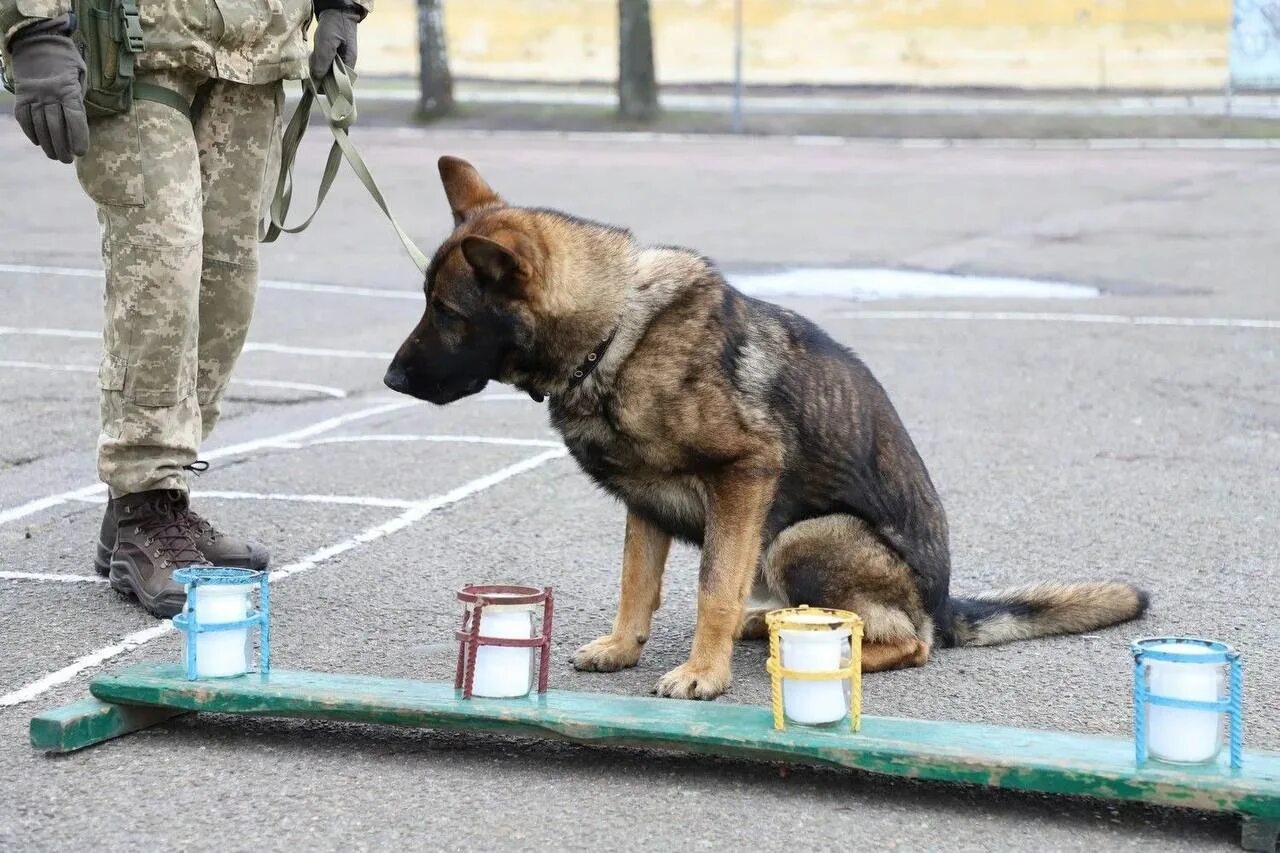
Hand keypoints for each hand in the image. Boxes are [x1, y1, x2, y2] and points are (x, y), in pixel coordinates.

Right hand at [9, 16, 87, 162]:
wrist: (37, 41)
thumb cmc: (65, 61)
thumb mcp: (80, 75)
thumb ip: (78, 98)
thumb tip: (79, 122)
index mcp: (67, 89)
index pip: (74, 118)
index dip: (78, 137)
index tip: (81, 153)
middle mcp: (49, 94)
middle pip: (56, 126)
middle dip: (62, 147)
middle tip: (67, 160)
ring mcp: (33, 95)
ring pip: (39, 125)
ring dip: (47, 144)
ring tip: (54, 156)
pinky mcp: (20, 95)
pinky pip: (23, 117)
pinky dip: (30, 132)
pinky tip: (38, 142)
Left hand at [309, 5, 361, 80]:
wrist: (337, 11)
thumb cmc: (335, 26)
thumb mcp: (327, 42)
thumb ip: (323, 61)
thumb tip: (317, 79)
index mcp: (349, 64)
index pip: (340, 85)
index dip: (328, 87)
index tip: (317, 84)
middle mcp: (346, 65)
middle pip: (332, 80)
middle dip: (320, 75)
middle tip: (313, 65)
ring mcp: (339, 61)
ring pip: (326, 72)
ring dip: (317, 68)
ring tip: (314, 57)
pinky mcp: (333, 56)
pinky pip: (324, 65)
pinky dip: (317, 62)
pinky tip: (314, 55)